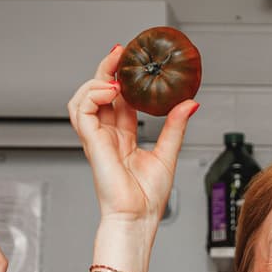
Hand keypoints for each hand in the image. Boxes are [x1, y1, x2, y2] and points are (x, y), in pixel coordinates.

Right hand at [67, 44, 196, 225]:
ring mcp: (97, 139)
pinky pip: (82, 111)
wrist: (138, 219)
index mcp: (123, 138)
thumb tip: (190, 104)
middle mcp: (107, 136)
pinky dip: (93, 95)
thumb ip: (175, 126)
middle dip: (107, 69)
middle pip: (99, 93)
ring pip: (83, 99)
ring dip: (96, 80)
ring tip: (114, 72)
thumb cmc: (147, 199)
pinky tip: (110, 90)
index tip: (133, 61)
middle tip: (121, 52)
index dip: (123, 78)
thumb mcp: (168, 153)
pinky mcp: (92, 143)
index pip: (118, 99)